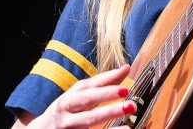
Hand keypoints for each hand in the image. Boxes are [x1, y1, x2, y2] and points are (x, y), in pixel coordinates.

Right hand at [20, 63, 135, 128]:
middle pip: (87, 99)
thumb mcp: (75, 99)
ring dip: (109, 113)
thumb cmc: (63, 114)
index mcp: (69, 97)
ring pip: (89, 119)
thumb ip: (99, 87)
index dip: (106, 77)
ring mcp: (67, 125)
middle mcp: (66, 109)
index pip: (88, 84)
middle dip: (106, 94)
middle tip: (127, 91)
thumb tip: (125, 69)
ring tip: (129, 109)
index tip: (125, 70)